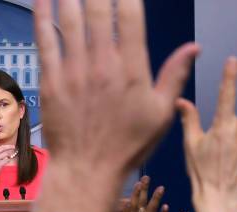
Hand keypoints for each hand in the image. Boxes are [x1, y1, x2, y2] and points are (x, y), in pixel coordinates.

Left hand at [29, 0, 198, 211]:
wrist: (87, 170)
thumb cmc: (127, 144)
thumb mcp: (160, 113)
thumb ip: (174, 75)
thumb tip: (194, 46)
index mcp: (132, 68)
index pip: (129, 15)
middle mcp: (102, 64)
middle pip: (97, 10)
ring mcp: (74, 72)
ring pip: (69, 21)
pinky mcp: (51, 82)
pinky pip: (45, 43)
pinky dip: (42, 18)